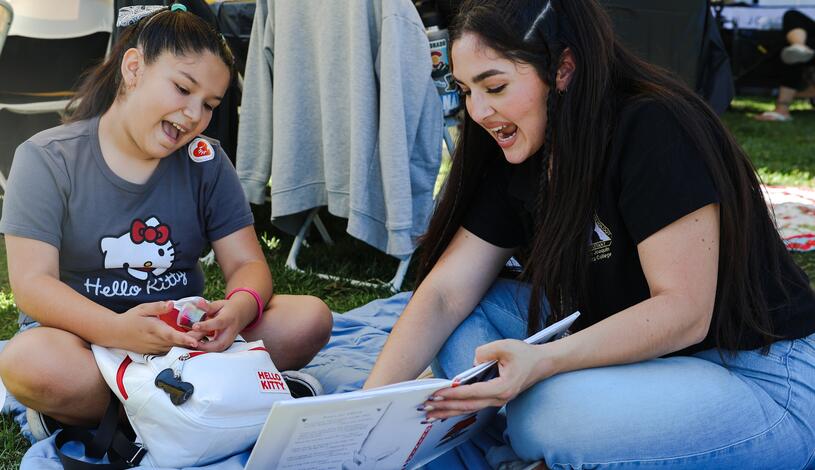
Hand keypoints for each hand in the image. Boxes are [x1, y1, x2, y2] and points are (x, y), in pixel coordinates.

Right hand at [114, 301, 201, 353]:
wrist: (115, 333)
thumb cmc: (130, 318)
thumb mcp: (143, 308)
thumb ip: (157, 307)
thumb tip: (171, 303)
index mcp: (154, 330)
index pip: (171, 336)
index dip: (184, 339)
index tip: (195, 341)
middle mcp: (156, 342)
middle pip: (178, 344)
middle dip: (193, 341)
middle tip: (207, 334)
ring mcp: (155, 349)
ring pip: (175, 349)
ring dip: (188, 345)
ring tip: (203, 337)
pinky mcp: (155, 352)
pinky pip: (170, 351)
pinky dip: (179, 348)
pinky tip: (189, 342)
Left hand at [190, 296, 255, 351]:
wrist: (240, 315)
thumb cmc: (227, 309)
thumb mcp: (219, 305)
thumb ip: (208, 306)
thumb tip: (198, 302)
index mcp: (228, 318)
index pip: (218, 323)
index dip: (206, 326)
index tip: (194, 326)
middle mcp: (230, 332)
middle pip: (219, 343)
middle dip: (205, 346)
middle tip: (191, 343)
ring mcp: (229, 340)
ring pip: (217, 349)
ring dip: (204, 349)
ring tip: (191, 345)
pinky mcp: (226, 345)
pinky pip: (216, 350)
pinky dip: (205, 350)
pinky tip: (195, 346)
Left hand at [424, 340, 553, 419]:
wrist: (542, 364)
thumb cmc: (525, 354)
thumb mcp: (506, 346)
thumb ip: (486, 351)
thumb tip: (472, 361)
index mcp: (502, 388)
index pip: (472, 393)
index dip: (452, 394)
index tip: (436, 393)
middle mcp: (499, 398)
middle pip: (467, 407)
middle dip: (445, 407)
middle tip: (425, 407)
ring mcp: (497, 400)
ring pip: (469, 409)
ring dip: (449, 410)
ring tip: (430, 413)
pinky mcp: (494, 397)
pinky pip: (473, 405)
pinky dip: (458, 407)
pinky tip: (445, 409)